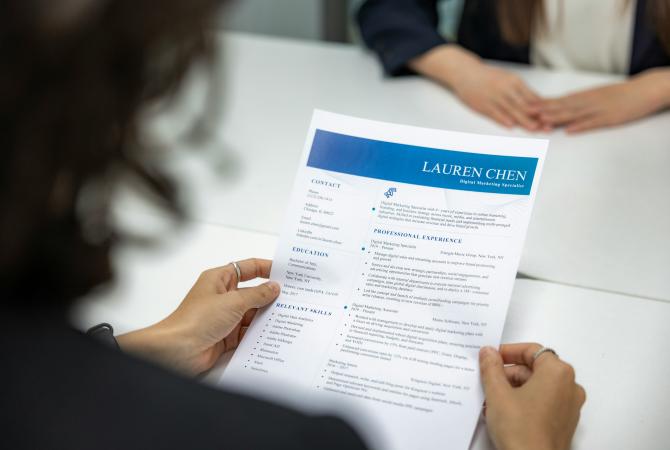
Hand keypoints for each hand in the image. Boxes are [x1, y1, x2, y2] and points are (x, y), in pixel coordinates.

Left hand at [117, 258, 279, 375]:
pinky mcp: (227, 336)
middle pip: (253, 292)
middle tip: (294, 297)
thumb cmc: (196, 320)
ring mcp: (225, 317)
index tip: (285, 272)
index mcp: (220, 280)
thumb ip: (257, 294)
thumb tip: (274, 287)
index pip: (248, 268)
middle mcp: (223, 297)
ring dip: (266, 317)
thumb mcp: (233, 302)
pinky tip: (274, 334)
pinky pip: (248, 332)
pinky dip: (259, 333)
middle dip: (271, 296)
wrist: (178, 351)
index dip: (266, 268)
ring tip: (289, 316)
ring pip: (253, 314)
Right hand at [410, 45, 542, 130]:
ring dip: (523, 120)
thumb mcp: (507, 80)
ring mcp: (494, 96)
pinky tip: (510, 125)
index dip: (544, 109)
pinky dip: (503, 119)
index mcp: (514, 81)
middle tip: (548, 126)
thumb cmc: (489, 78)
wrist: (465, 72)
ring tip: (534, 128)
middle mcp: (506, 88)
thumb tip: (538, 103)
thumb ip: (521, 92)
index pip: (532, 97)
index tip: (554, 117)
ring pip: (511, 110)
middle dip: (537, 117)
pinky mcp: (483, 104)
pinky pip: (494, 112)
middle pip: (524, 105)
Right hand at [479, 343, 585, 449]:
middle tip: (488, 380)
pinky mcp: (565, 423)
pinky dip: (525, 401)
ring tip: (492, 399)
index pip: (532, 350)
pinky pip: (544, 402)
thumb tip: (488, 352)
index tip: (491, 358)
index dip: (508, 352)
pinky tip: (505, 412)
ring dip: (514, 388)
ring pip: (539, 386)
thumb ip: (491, 368)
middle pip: (536, 368)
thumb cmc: (520, 429)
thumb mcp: (497, 393)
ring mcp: (570, 406)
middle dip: (509, 373)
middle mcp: (570, 386)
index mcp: (558, 372)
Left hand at [537, 68, 669, 132]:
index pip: (557, 101)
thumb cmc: (619, 94)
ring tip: (541, 120)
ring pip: (574, 114)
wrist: (644, 90)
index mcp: (583, 96)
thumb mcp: (595, 95)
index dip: (540, 104)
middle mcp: (587, 102)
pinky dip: (581, 126)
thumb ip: (577, 102)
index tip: (523, 106)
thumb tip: (560, 107)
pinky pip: (593, 123)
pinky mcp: (610, 118)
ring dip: (557, 118)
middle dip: (542, 110)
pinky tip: (570, 130)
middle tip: (524, 113)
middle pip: (561, 107)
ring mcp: (598, 110)